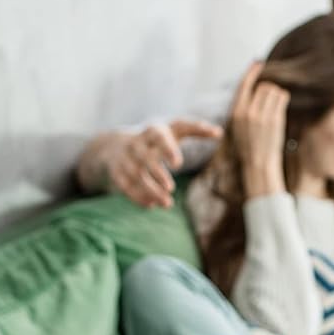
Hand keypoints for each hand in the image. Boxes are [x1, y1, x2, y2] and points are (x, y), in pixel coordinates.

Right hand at [106, 119, 221, 208]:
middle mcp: (135, 144)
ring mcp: (124, 159)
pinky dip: (138, 197)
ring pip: (135, 176)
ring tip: (168, 204)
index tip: (178, 164)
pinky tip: (152, 205)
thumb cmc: (155, 137)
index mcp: (152, 131)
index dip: (167, 149)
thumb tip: (219, 132)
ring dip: (150, 190)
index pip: (158, 136)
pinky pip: (126, 187)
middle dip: (157, 174)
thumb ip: (196, 129)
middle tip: (171, 188)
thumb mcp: (173, 129)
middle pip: (144, 158)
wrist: (114, 144)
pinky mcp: (117, 174)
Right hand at [228, 62, 288, 196]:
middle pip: (262, 86)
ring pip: (273, 90)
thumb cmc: (250, 144)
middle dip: (269, 89)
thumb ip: (244, 107)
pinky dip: (284, 98)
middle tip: (270, 99)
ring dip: (277, 94)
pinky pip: (282, 97)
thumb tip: (256, 87)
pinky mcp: (275, 119)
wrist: (259, 163)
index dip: (252, 72)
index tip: (258, 63)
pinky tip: (282, 105)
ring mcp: (261, 116)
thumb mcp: (239, 125)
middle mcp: (248, 112)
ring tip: (275, 105)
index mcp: (236, 112)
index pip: (244, 85)